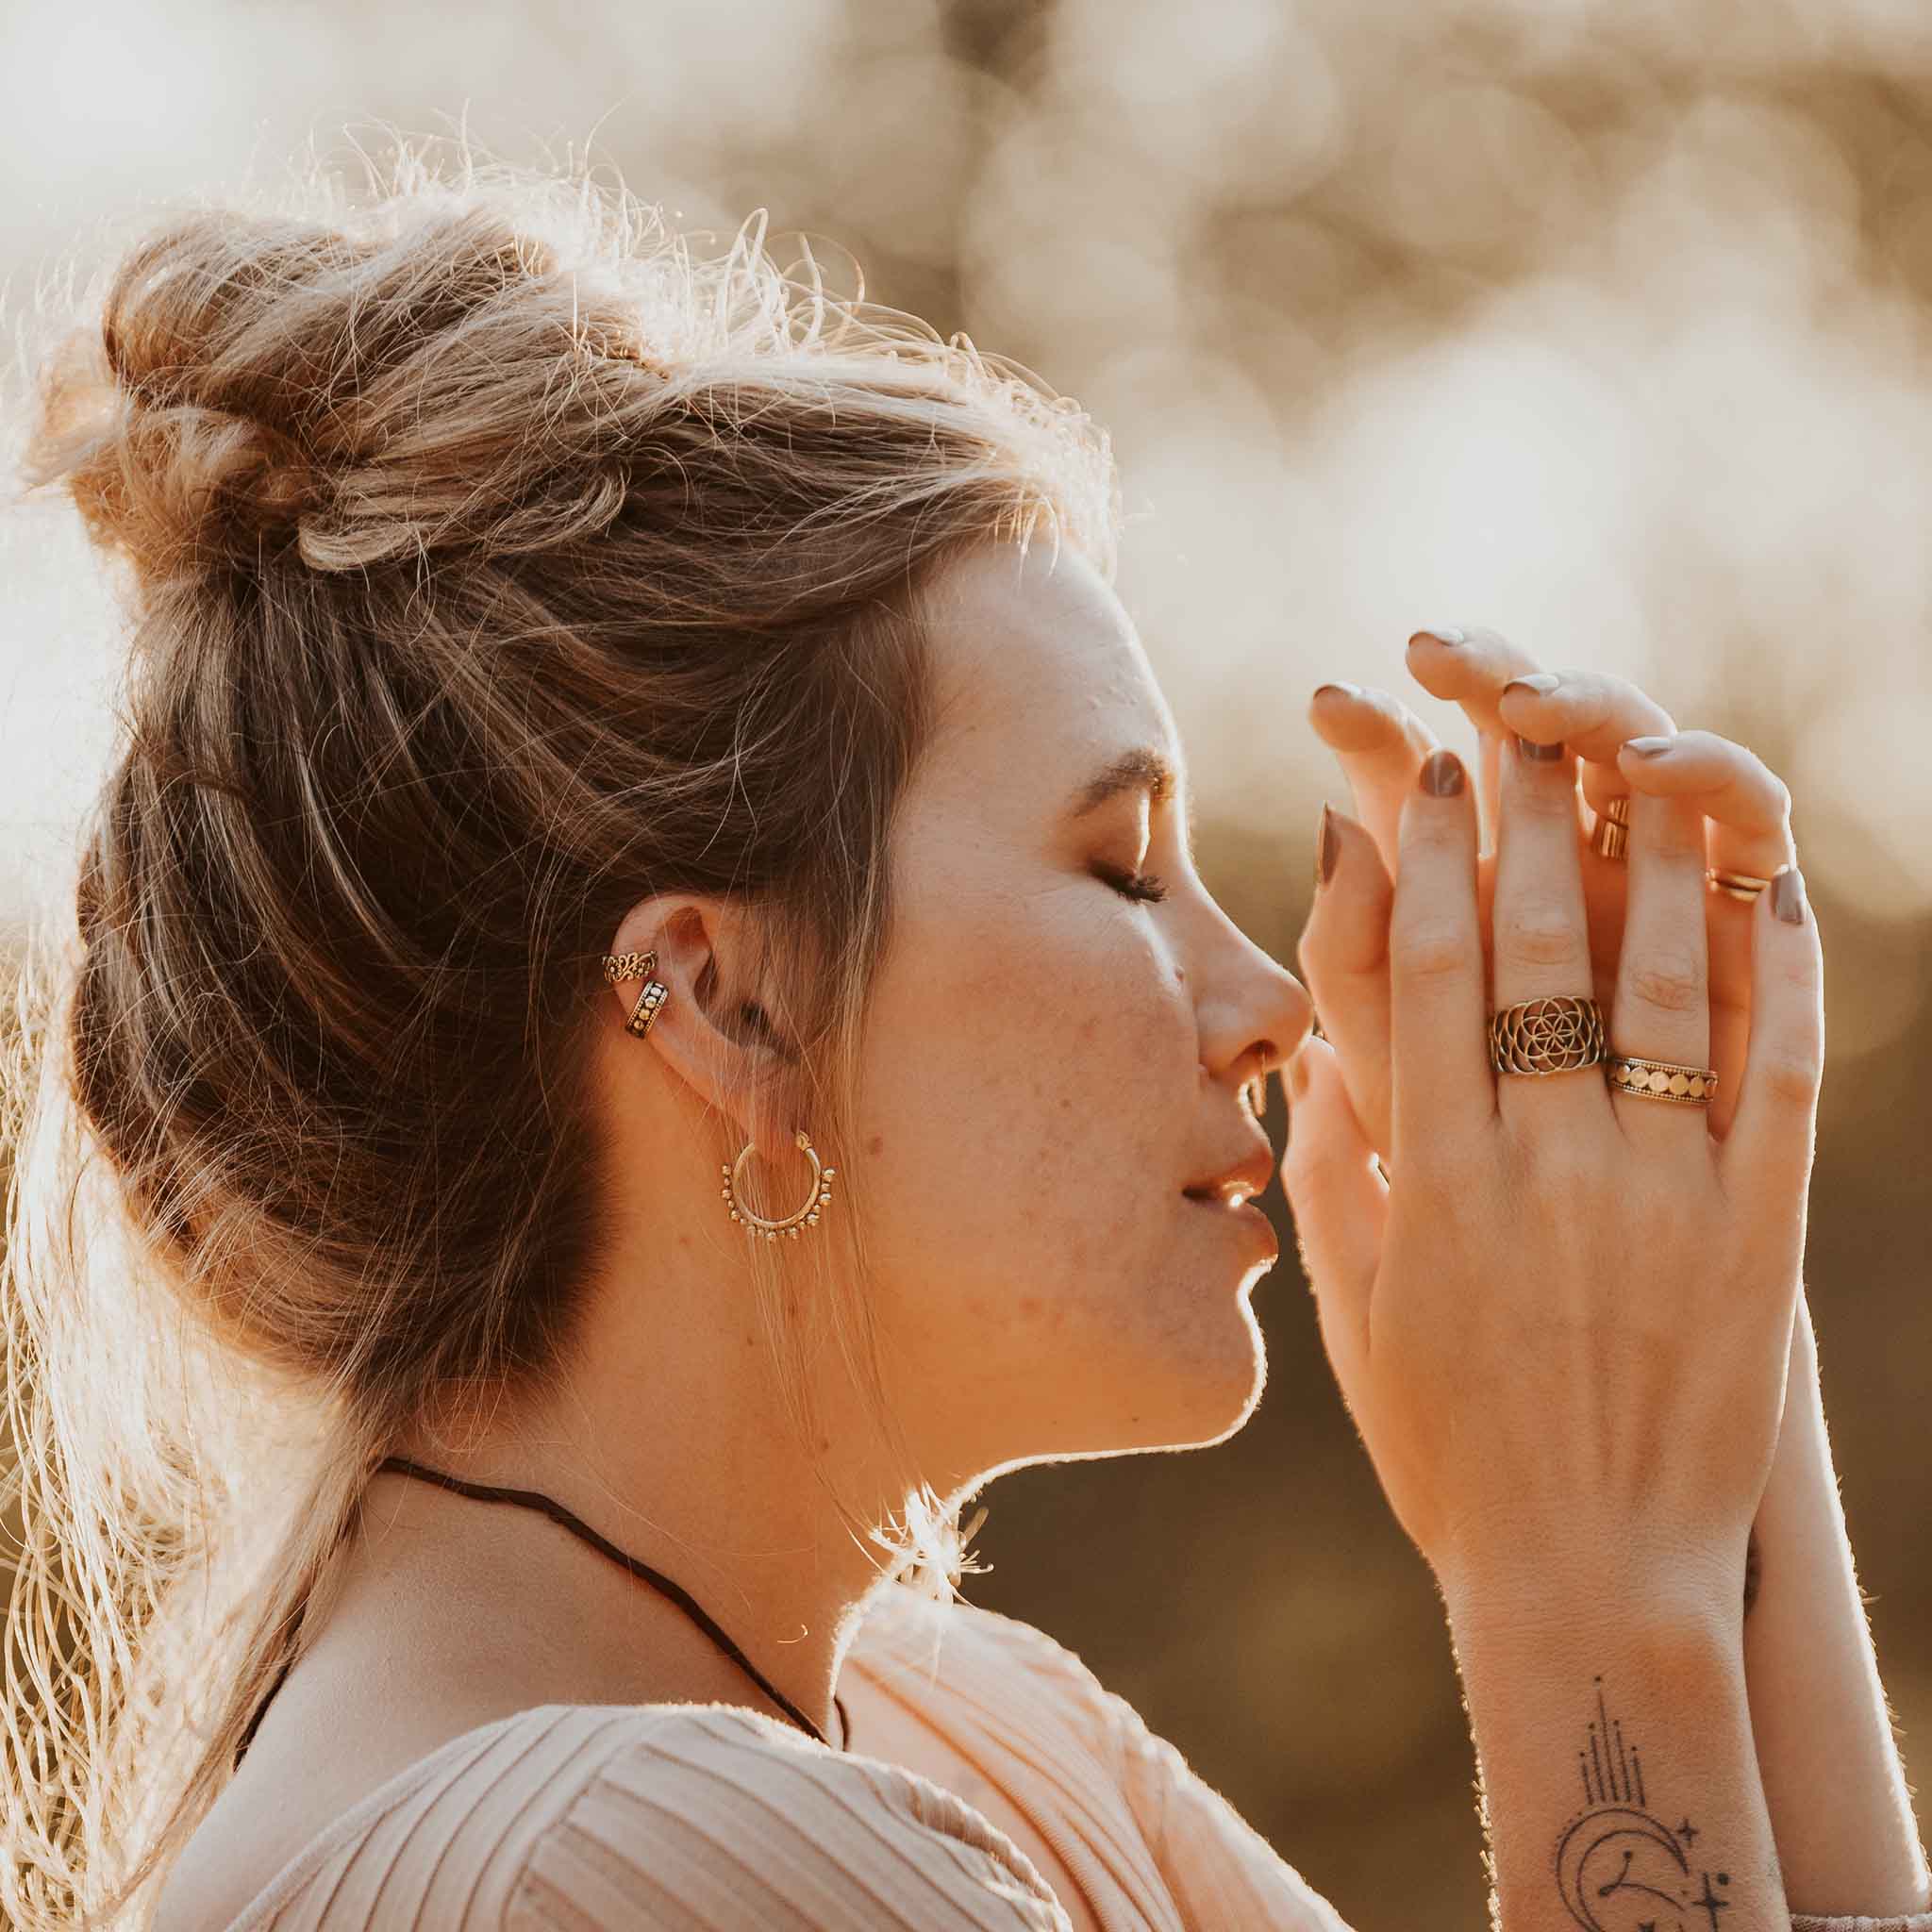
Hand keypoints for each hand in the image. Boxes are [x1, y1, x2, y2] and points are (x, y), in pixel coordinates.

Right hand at [1277, 728, 1822, 1599]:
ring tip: (1641, 768)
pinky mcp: (1755, 1242)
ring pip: (1657, 989)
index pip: (1426, 974)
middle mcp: (1546, 1168)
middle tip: (1522, 725)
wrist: (1593, 1583)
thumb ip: (1334, 1175)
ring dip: (1646, 863)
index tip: (1425, 778)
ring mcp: (1658, 1198)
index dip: (1427, 859)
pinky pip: (1772, 1082)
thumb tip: (1311, 1054)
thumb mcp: (1354, 1315)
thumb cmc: (1449, 1451)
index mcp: (1438, 1181)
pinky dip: (1776, 978)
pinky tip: (1769, 895)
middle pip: (1534, 951)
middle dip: (1527, 820)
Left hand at [1301, 628, 1795, 1159]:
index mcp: (1457, 873)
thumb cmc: (1457, 1152)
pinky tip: (1651, 764)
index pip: (1413, 770)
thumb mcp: (1387, 1055)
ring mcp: (1657, 865)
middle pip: (1530, 728)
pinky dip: (1713, 773)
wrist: (1570, 1244)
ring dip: (1592, 705)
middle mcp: (1561, 851)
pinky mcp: (1745, 901)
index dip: (1376, 729)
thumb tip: (1329, 827)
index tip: (1328, 701)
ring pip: (1639, 745)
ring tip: (1533, 703)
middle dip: (1485, 677)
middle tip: (1440, 651)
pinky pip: (1749, 816)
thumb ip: (1348, 951)